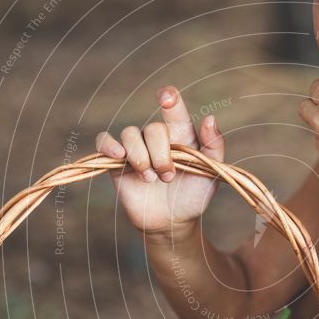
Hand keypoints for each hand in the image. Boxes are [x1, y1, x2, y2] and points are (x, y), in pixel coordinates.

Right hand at [96, 86, 224, 239]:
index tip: (167, 97)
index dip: (170, 99)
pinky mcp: (116, 161)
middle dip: (161, 155)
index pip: (175, 109)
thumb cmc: (193, 195)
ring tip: (150, 179)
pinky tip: (118, 155)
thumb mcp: (210, 174)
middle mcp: (157, 137)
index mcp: (181, 134)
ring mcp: (136, 147)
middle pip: (153, 129)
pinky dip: (108, 145)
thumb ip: (214, 147)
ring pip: (130, 134)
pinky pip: (104, 141)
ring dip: (140, 157)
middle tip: (168, 177)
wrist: (171, 221)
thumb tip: (210, 118)